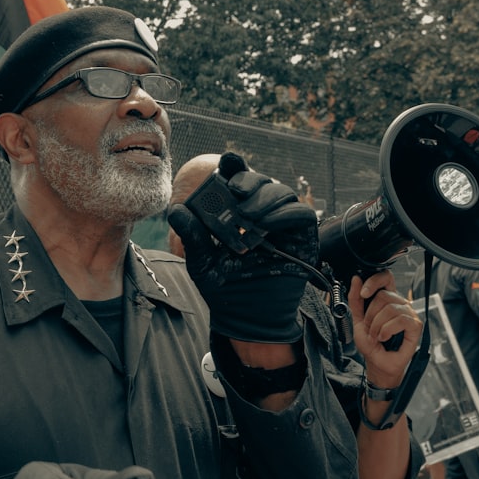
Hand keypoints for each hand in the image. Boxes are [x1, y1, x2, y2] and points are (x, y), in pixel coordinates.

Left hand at [167, 152, 317, 342]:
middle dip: (249, 181)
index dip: (235, 166)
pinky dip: (285, 213)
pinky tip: (268, 224)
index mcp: (236, 213)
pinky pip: (301, 214)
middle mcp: (260, 214)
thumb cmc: (225, 288)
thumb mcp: (202, 262)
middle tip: (235, 191)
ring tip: (248, 216)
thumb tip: (176, 210)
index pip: (237, 181)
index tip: (228, 161)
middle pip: (261, 181)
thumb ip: (192, 236)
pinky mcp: (302, 237)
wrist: (248, 317)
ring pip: (281, 193)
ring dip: (265, 198)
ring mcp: (282, 224)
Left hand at [347, 271, 422, 387]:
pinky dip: (387, 329)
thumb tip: (356, 278)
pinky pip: (401, 320)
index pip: (386, 277)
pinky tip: (384, 337)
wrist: (377, 361)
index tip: (363, 294)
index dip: (374, 281)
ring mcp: (410, 314)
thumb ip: (355, 299)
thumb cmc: (370, 342)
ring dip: (377, 325)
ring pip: (391, 308)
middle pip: (384, 295)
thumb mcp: (357, 319)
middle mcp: (400, 303)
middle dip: (370, 314)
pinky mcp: (416, 326)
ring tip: (376, 336)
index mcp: (387, 298)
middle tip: (368, 328)